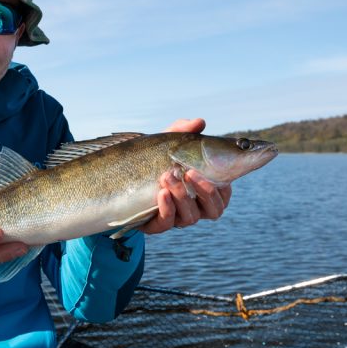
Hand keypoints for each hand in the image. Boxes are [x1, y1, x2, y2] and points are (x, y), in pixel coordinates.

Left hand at [139, 118, 231, 233]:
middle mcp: (195, 207)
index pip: (224, 194)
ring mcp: (177, 218)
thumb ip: (183, 132)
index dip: (222, 187)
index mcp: (204, 190)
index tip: (211, 170)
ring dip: (182, 195)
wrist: (122, 177)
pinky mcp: (156, 225)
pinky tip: (162, 193)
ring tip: (167, 176)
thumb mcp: (167, 143)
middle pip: (214, 209)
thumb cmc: (154, 159)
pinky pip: (167, 223)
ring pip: (191, 217)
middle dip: (205, 191)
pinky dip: (167, 208)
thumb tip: (199, 122)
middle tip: (190, 172)